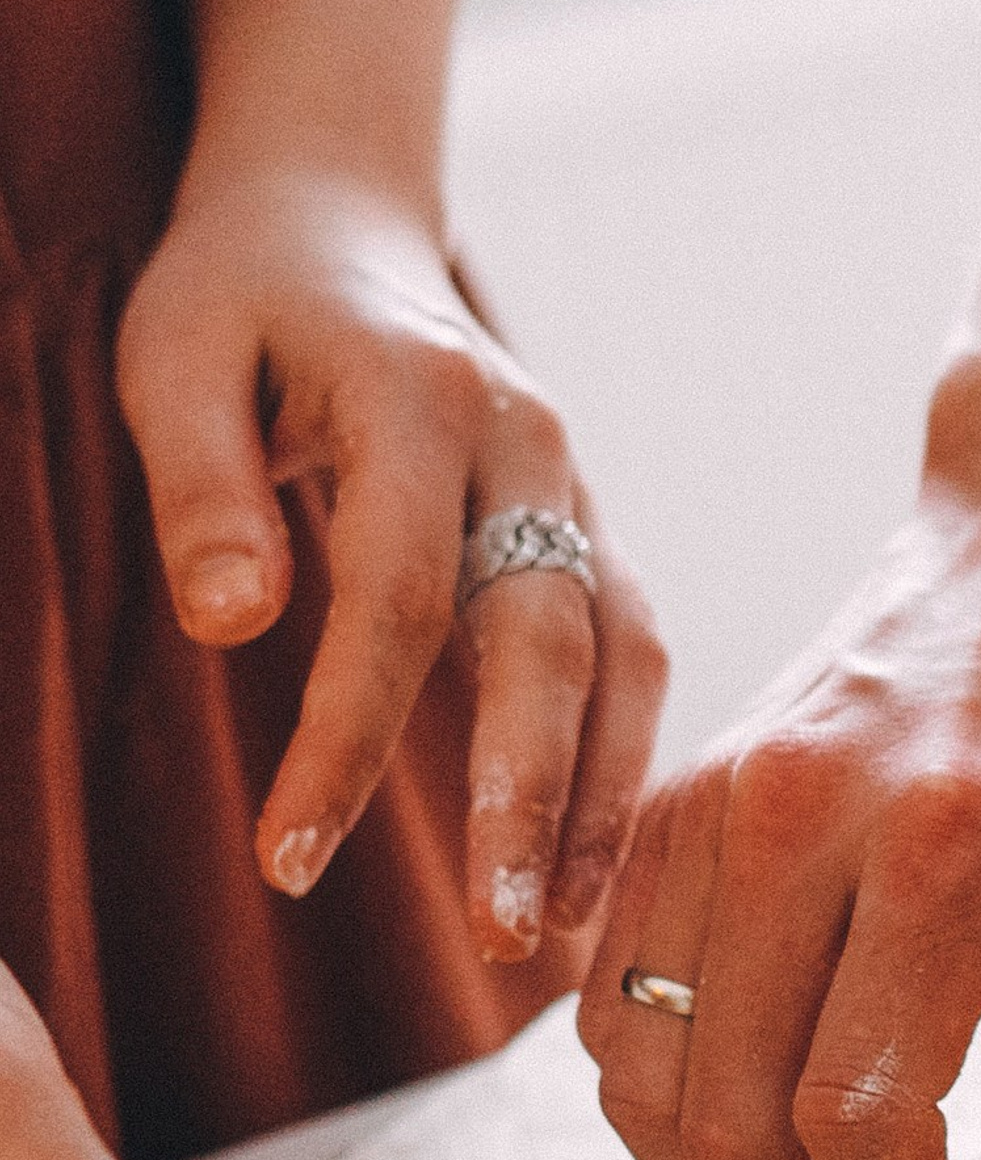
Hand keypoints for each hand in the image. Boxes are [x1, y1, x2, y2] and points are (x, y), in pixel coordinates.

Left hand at [116, 165, 664, 957]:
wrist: (335, 226)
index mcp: (420, 397)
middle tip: (502, 934)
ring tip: (558, 928)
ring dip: (600, 792)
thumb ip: (201, 487)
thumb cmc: (236, 301)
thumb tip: (234, 625)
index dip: (349, 735)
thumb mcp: (172, 358)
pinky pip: (629, 647)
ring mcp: (570, 487)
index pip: (397, 593)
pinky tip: (583, 861)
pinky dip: (619, 758)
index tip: (287, 858)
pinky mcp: (583, 527)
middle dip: (529, 792)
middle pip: (549, 634)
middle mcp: (525, 444)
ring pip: (622, 650)